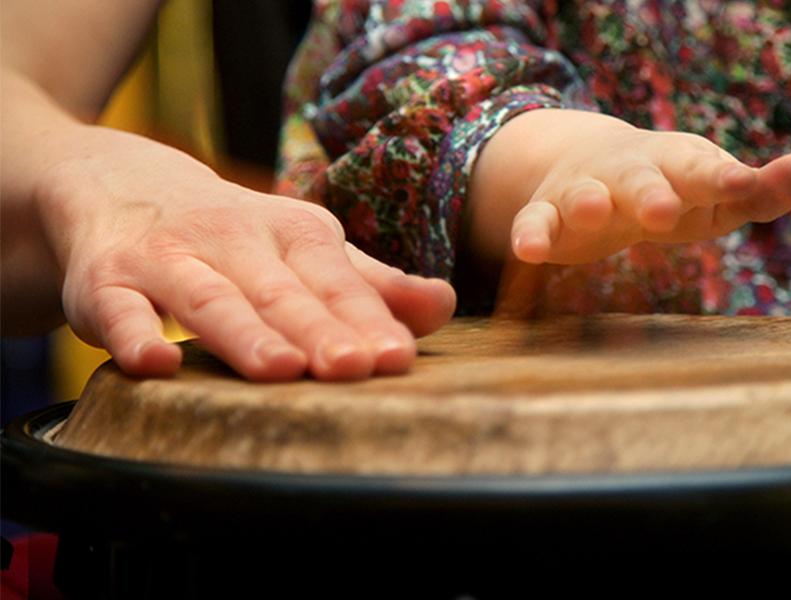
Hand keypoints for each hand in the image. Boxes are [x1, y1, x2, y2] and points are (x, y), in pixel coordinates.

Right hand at [39, 126, 455, 380]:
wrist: (116, 181)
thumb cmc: (233, 234)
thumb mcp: (304, 247)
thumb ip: (369, 284)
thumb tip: (444, 306)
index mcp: (293, 234)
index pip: (335, 281)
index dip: (367, 318)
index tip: (397, 357)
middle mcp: (234, 240)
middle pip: (281, 292)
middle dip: (319, 330)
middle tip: (355, 368)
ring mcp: (168, 258)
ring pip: (210, 298)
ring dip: (244, 334)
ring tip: (280, 370)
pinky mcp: (107, 280)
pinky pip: (117, 308)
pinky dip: (132, 334)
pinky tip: (154, 363)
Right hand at [468, 109, 790, 264]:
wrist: (591, 164)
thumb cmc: (670, 187)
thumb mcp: (712, 193)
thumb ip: (757, 191)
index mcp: (678, 165)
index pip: (704, 169)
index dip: (723, 179)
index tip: (745, 185)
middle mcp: (630, 172)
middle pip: (640, 178)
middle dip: (651, 193)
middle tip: (663, 211)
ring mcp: (585, 190)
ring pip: (583, 194)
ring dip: (587, 202)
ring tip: (592, 211)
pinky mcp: (549, 215)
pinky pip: (535, 222)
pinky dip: (529, 234)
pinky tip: (528, 252)